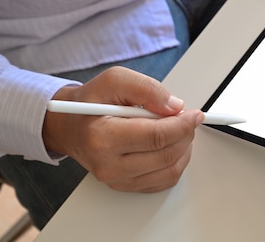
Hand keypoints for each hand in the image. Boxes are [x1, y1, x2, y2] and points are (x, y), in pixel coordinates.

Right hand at [43, 66, 203, 192]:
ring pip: (170, 170)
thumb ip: (147, 88)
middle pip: (166, 155)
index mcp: (103, 137)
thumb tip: (174, 106)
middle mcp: (108, 164)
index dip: (183, 124)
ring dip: (184, 148)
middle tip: (187, 118)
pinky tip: (171, 145)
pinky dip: (176, 162)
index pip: (156, 137)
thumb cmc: (90, 103)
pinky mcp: (125, 185)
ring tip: (178, 130)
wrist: (69, 126)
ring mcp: (116, 179)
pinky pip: (164, 180)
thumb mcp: (115, 80)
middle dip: (186, 134)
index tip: (195, 114)